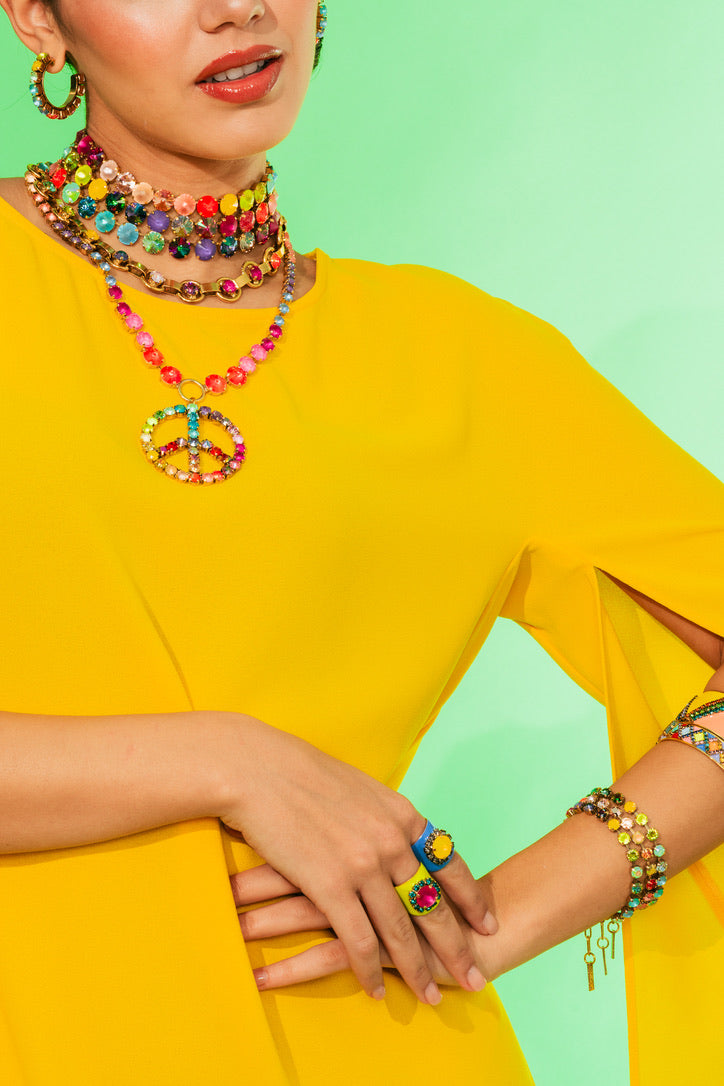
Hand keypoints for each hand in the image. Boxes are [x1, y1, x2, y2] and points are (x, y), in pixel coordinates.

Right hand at [216, 716, 495, 1003]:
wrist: (259, 769)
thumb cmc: (302, 774)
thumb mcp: (361, 789)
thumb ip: (384, 817)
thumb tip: (397, 835)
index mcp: (403, 815)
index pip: (450, 864)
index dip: (472, 899)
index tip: (488, 925)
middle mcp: (392, 842)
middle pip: (433, 904)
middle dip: (456, 947)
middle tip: (475, 977)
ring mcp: (364, 866)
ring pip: (400, 930)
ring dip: (417, 969)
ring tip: (431, 997)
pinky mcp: (330, 886)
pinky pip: (358, 940)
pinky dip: (368, 969)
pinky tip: (375, 990)